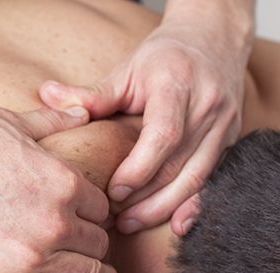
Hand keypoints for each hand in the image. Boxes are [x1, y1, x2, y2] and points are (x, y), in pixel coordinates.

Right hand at [0, 105, 117, 272]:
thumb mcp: (7, 121)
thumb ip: (52, 121)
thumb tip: (80, 111)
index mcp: (62, 182)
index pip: (102, 210)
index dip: (96, 217)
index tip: (87, 223)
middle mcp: (54, 222)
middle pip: (98, 246)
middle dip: (96, 249)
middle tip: (88, 254)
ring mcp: (28, 258)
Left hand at [39, 8, 251, 235]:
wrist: (214, 41)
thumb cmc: (164, 58)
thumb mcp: (128, 69)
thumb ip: (94, 93)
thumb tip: (47, 96)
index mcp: (178, 84)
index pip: (164, 134)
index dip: (139, 168)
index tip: (114, 191)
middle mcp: (208, 106)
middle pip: (180, 164)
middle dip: (147, 199)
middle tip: (117, 221)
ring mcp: (225, 126)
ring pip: (198, 178)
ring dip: (165, 207)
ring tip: (133, 223)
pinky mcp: (231, 141)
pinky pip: (213, 180)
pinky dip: (194, 206)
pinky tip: (176, 224)